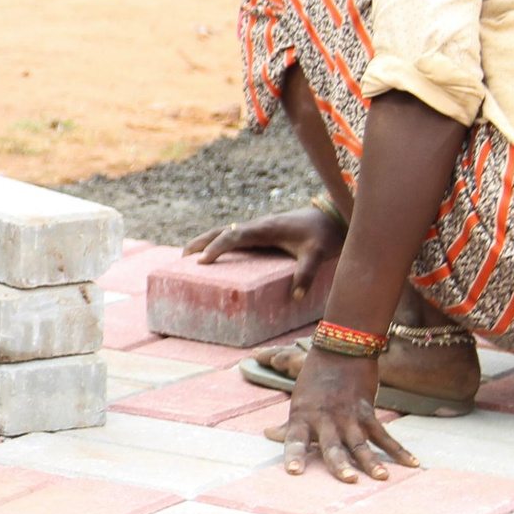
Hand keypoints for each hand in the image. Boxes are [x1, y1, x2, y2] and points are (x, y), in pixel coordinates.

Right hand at [185, 205, 342, 299]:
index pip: (234, 235)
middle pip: (221, 230)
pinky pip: (233, 235)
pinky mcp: (260, 232)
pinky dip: (217, 242)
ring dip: (205, 241)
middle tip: (182, 259)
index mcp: (265, 229)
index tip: (202, 260)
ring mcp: (257, 228)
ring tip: (187, 257)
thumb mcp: (318, 254)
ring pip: (224, 231)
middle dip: (200, 243)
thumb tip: (295, 297)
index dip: (217, 246)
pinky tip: (212, 254)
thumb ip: (306, 274)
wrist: (332, 215)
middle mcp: (257, 226)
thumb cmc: (323, 234)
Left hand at [269, 344, 418, 481]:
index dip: (295, 455)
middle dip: (340, 464)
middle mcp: (325, 419)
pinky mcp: (367, 412)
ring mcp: (348, 416)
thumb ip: (289, 424)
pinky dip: (398, 450)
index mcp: (303, 417)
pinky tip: (411, 463)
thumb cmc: (315, 378)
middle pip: (333, 446)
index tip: (294, 472)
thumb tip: (269, 435)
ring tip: (381, 477)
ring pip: (360, 443)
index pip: (295, 440)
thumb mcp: (298, 401)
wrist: (341, 350)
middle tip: (348, 480)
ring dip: (372, 461)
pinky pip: (384, 435)